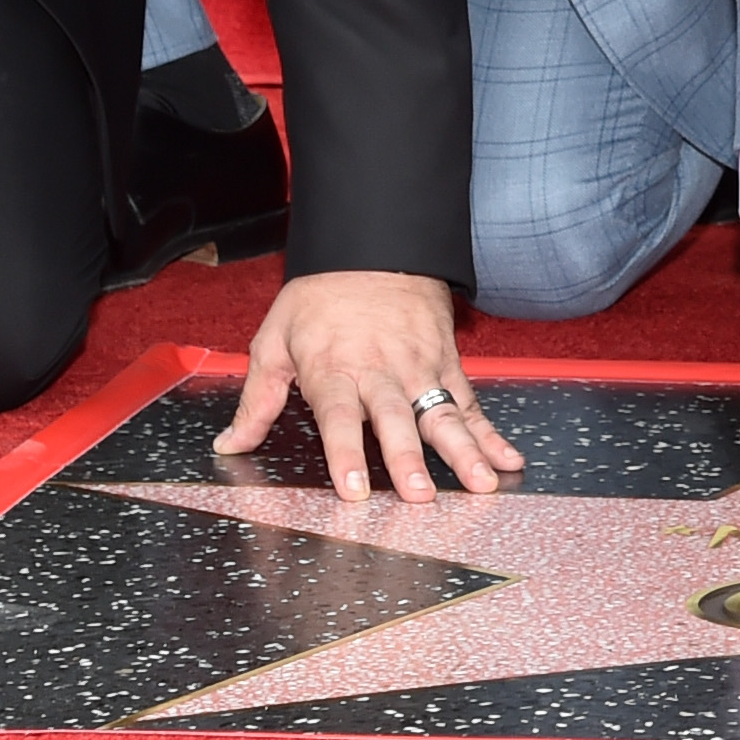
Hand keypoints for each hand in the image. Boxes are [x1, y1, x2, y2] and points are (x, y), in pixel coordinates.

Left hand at [218, 268, 521, 501]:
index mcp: (334, 369)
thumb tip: (230, 444)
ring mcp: (419, 369)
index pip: (338, 417)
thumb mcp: (274, 338)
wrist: (374, 244)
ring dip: (462, 451)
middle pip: (396, 420)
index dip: (345, 453)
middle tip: (419, 496)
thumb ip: (258, 397)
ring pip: (442, 414)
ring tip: (481, 483)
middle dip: (408, 459)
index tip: (353, 489)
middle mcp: (380, 373)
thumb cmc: (320, 297)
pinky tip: (509, 460)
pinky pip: (470, 403)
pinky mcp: (445, 364)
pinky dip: (492, 433)